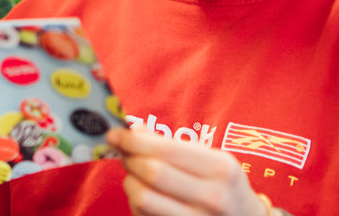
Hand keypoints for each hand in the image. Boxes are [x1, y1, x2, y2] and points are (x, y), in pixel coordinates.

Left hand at [107, 125, 268, 215]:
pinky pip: (143, 215)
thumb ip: (172, 145)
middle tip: (123, 153)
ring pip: (142, 198)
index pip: (166, 150)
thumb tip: (132, 130)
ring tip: (135, 175)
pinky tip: (143, 194)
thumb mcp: (211, 160)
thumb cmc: (223, 185)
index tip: (116, 134)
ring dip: (130, 181)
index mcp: (222, 169)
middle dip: (129, 158)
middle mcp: (213, 197)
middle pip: (152, 173)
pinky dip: (135, 201)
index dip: (134, 140)